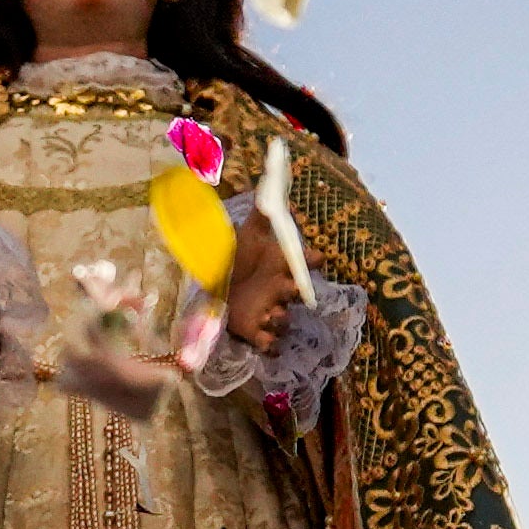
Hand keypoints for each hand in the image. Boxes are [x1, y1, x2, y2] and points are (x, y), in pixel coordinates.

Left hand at [210, 205, 309, 360]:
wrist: (212, 285)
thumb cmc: (234, 259)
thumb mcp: (245, 235)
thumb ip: (261, 215)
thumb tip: (271, 184)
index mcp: (279, 265)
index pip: (303, 262)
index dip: (310, 261)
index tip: (315, 257)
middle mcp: (280, 289)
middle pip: (297, 292)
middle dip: (297, 291)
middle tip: (291, 287)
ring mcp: (270, 310)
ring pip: (286, 317)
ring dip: (281, 316)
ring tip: (271, 313)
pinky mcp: (257, 331)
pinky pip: (271, 343)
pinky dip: (271, 344)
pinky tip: (268, 340)